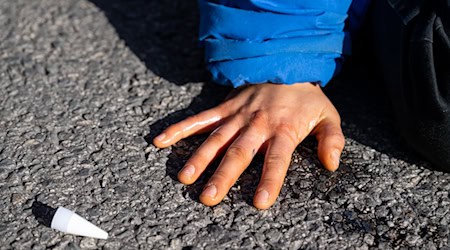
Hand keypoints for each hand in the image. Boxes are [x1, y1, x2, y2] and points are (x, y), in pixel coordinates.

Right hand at [153, 83, 344, 208]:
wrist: (286, 64)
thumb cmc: (306, 98)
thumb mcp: (328, 116)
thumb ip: (332, 140)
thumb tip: (331, 164)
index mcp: (283, 130)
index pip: (276, 160)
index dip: (269, 180)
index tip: (258, 203)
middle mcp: (257, 125)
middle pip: (239, 153)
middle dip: (223, 176)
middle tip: (208, 198)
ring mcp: (237, 115)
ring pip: (215, 138)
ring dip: (199, 158)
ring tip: (184, 177)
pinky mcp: (224, 107)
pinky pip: (200, 118)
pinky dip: (180, 128)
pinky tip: (161, 141)